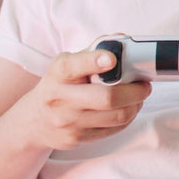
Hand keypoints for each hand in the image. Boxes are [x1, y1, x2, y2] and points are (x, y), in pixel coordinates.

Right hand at [26, 48, 150, 150]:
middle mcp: (60, 99)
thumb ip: (92, 51)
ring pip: (116, 116)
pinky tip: (127, 109)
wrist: (34, 122)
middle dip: (134, 91)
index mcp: (58, 74)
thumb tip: (122, 39)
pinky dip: (127, 118)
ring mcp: (68, 122)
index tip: (111, 59)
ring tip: (138, 97)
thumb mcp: (66, 64)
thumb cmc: (59, 86)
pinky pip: (113, 129)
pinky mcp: (77, 139)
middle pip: (107, 98)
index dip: (94, 61)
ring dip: (136, 105)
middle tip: (144, 85)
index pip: (73, 66)